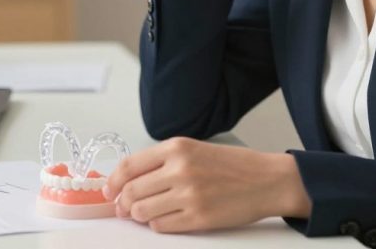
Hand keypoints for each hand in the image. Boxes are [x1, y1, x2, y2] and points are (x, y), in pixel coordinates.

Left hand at [102, 137, 309, 232]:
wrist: (266, 180)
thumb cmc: (232, 165)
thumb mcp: (194, 150)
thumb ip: (163, 162)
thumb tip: (128, 182)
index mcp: (177, 148)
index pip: (129, 166)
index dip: (113, 181)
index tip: (109, 190)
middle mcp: (180, 169)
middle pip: (132, 192)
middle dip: (122, 203)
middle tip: (123, 208)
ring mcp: (189, 195)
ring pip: (143, 212)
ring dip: (138, 216)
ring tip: (145, 214)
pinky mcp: (199, 218)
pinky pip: (162, 226)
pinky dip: (157, 225)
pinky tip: (165, 219)